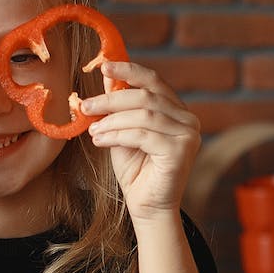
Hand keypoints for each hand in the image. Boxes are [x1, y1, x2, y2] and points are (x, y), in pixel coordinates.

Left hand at [82, 58, 199, 223]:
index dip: (129, 70)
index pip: (154, 81)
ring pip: (144, 115)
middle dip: (111, 100)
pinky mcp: (182, 150)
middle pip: (146, 96)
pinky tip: (101, 141)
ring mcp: (188, 134)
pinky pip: (143, 135)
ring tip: (92, 130)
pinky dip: (118, 135)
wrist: (146, 206)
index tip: (103, 65)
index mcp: (176, 110)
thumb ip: (118, 105)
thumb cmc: (135, 170)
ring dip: (112, 120)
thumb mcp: (121, 130)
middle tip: (85, 105)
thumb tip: (106, 75)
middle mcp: (188, 119)